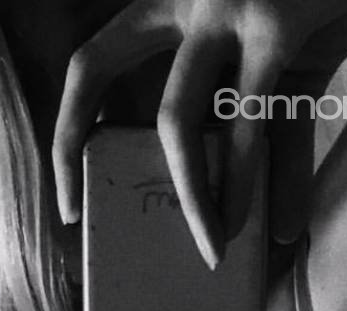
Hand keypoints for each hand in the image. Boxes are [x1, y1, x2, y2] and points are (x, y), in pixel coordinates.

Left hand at [53, 0, 346, 263]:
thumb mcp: (275, 50)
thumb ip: (253, 115)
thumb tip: (251, 211)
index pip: (93, 60)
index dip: (66, 124)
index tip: (68, 194)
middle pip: (94, 67)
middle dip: (71, 147)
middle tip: (79, 220)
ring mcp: (226, 8)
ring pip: (178, 122)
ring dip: (193, 200)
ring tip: (213, 251)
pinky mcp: (280, 27)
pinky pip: (253, 127)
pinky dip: (255, 186)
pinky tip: (271, 228)